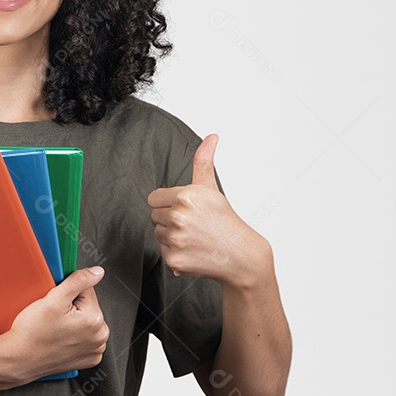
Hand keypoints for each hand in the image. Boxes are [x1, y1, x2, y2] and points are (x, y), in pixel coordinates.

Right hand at [0, 267, 108, 385]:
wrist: (19, 359)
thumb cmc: (32, 333)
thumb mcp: (54, 299)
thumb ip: (78, 281)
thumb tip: (98, 272)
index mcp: (95, 320)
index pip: (86, 291)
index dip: (68, 293)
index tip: (55, 304)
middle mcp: (99, 337)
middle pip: (87, 307)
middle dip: (71, 307)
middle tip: (53, 317)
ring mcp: (94, 350)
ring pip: (86, 322)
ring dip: (73, 322)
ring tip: (55, 329)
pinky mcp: (87, 359)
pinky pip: (84, 339)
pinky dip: (74, 337)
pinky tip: (59, 339)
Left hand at [147, 134, 270, 288]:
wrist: (241, 255)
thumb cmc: (224, 220)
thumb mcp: (211, 188)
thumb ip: (203, 161)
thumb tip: (212, 136)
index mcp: (185, 196)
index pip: (154, 198)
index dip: (169, 203)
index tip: (186, 209)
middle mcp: (178, 217)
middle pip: (155, 216)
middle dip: (171, 219)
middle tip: (194, 224)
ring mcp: (176, 239)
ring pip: (158, 233)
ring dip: (172, 236)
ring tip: (195, 237)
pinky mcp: (174, 259)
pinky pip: (163, 252)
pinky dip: (176, 253)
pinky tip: (194, 251)